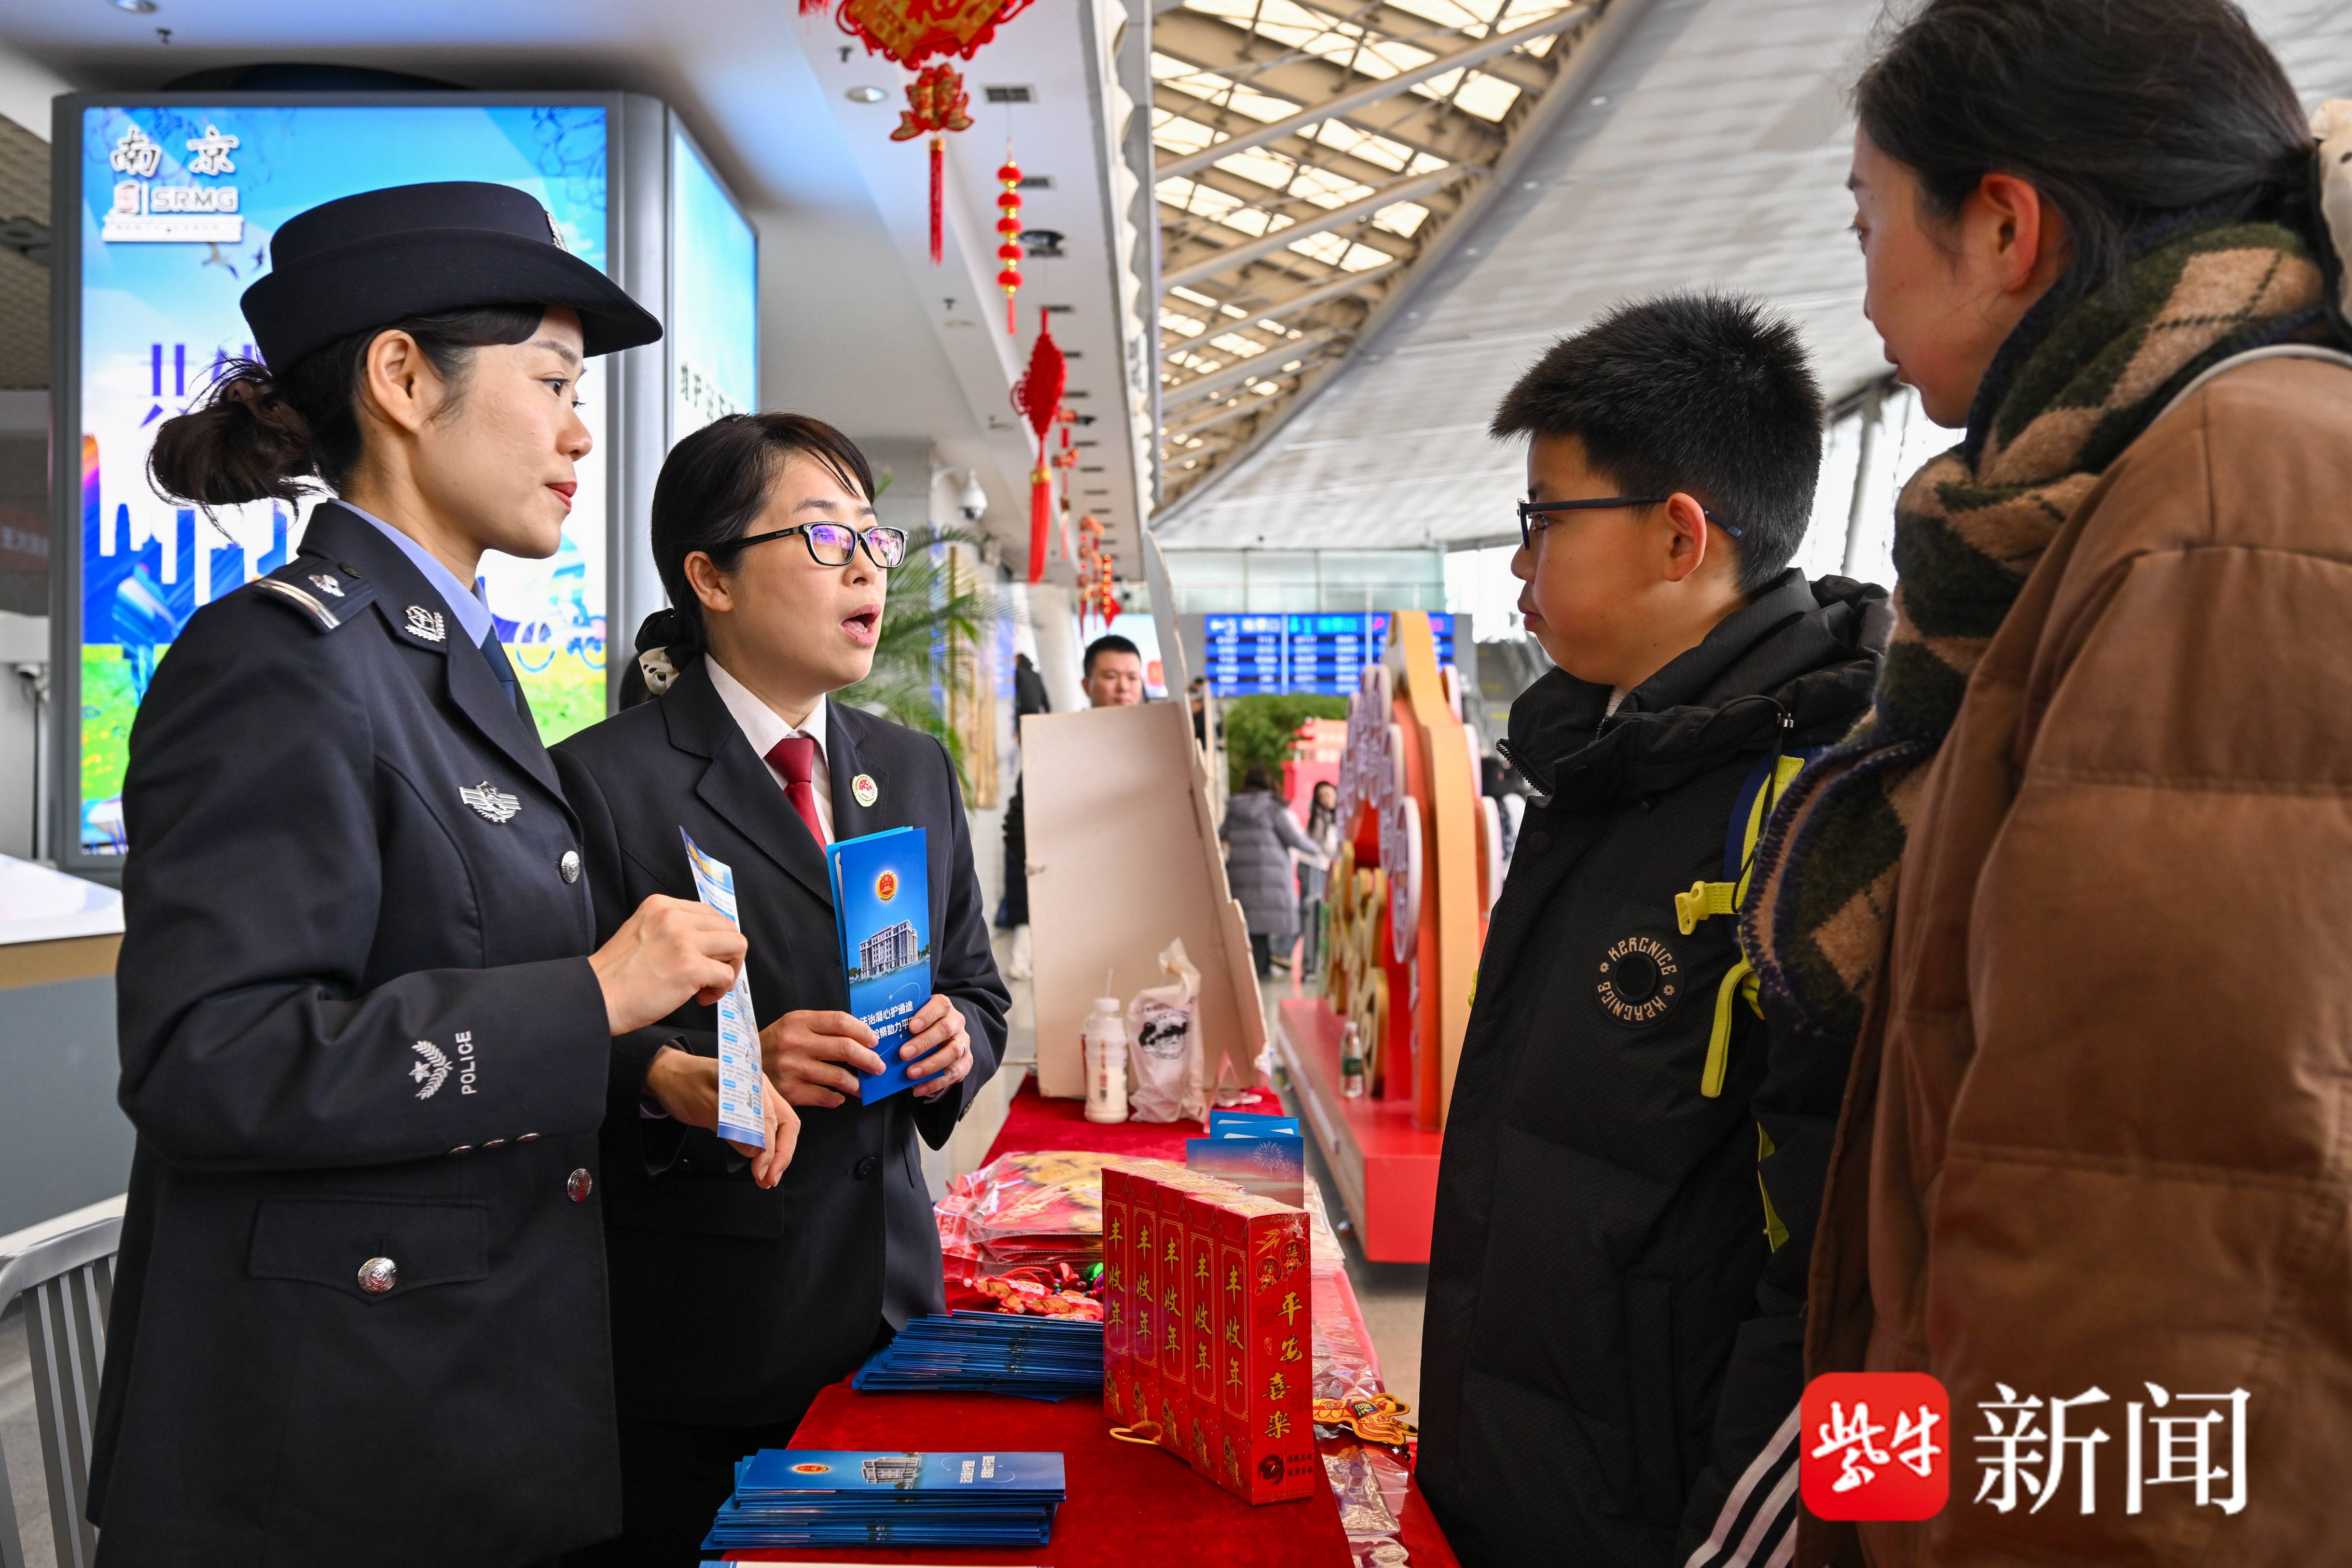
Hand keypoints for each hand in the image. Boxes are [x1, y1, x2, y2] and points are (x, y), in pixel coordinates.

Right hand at [589, 894, 745, 1034]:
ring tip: (707, 986)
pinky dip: (720, 989)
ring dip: (728, 969)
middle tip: (709, 976)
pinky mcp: (690, 966)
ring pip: (736, 945)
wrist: (596, 997)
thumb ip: (672, 929)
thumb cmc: (617, 976)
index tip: (701, 959)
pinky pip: (726, 975)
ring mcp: (683, 939)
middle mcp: (673, 916)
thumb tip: (709, 944)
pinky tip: (700, 998)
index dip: (713, 940)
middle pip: (727, 927)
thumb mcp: (642, 932)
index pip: (709, 914)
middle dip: (726, 954)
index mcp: (660, 905)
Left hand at [643, 1045, 799, 1186]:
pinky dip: (767, 1150)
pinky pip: (766, 1131)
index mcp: (752, 1080)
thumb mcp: (702, 1104)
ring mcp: (757, 1100)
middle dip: (782, 1154)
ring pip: (780, 1129)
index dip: (771, 1149)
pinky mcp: (748, 1111)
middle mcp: (760, 1089)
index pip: (772, 1119)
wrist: (666, 1075)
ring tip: (767, 1178)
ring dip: (777, 1155)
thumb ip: (730, 1124)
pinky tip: (761, 1164)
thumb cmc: (682, 1084)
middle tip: (769, 1180)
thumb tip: (757, 1150)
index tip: (761, 1171)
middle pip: (786, 1123)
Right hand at [758, 1010, 885, 1108]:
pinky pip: (824, 1097)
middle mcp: (795, 1043)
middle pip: (844, 1048)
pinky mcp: (789, 1091)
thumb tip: (861, 1038)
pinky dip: (837, 1098)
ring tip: (864, 1085)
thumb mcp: (794, 1025)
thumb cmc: (775, 1044)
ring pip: (838, 1076)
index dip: (863, 1031)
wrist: (742, 1065)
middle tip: (878, 1066)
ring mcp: (792, 1068)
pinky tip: (841, 1097)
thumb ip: (822, 1027)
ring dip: (858, 1083)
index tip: (874, 1041)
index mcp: (798, 1021)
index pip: (840, 1022)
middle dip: (868, 1059)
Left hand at [902, 995, 972, 1100]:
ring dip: (930, 1064)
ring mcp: (963, 1042)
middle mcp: (956, 1022)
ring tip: (910, 1074)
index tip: (911, 1028)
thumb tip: (879, 1030)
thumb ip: (903, 1021)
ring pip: (953, 1052)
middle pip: (945, 1030)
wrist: (941, 1037)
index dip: (926, 1016)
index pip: (939, 1006)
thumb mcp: (914, 1018)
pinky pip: (954, 1074)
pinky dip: (935, 1083)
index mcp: (944, 1007)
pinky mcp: (966, 1061)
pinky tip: (918, 1089)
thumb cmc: (920, 1027)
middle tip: (903, 1054)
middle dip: (923, 1043)